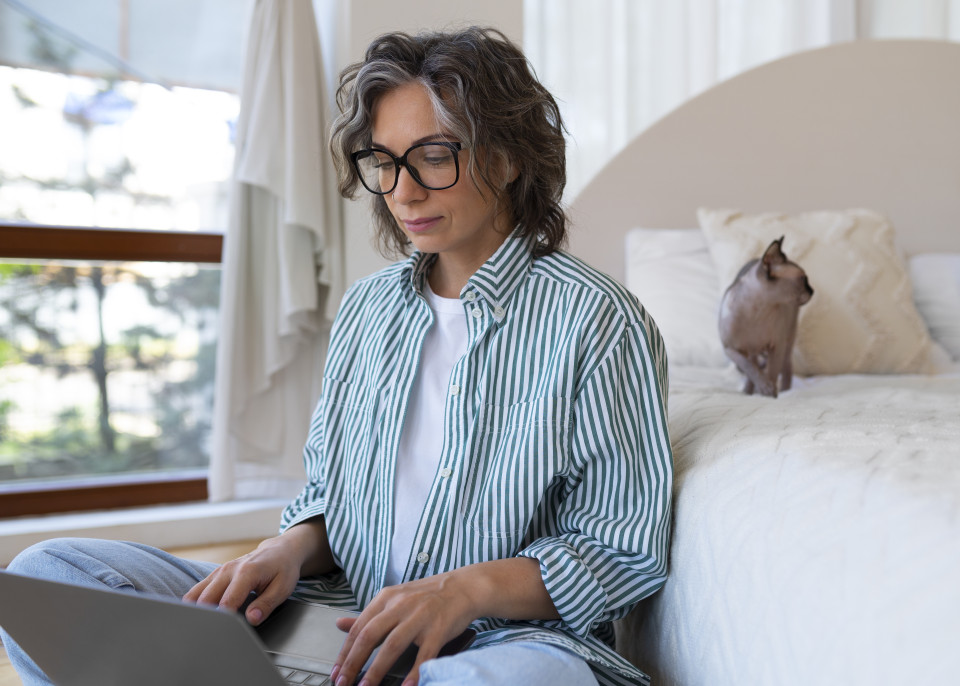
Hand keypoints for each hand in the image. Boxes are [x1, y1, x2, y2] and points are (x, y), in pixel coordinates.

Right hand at [183, 518, 334, 625]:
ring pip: (196, 594)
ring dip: (195, 612)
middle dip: (205, 619)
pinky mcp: (216, 575)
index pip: (227, 602)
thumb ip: (266, 604)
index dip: (224, 621)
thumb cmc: (283, 569)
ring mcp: (220, 571)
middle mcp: (229, 570)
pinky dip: (194, 604)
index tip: (223, 634)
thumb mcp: (283, 588)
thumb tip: (251, 619)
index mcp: (247, 572)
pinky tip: (196, 617)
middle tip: (207, 636)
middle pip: (206, 599)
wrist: (280, 551)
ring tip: (197, 629)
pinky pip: (197, 590)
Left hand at [330, 557, 558, 685]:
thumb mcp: (394, 599)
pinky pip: (424, 654)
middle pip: (370, 635)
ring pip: (393, 645)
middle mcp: (400, 605)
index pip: (359, 627)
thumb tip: (339, 624)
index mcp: (386, 598)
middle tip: (343, 682)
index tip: (337, 672)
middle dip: (354, 662)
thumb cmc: (427, 596)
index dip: (345, 652)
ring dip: (377, 670)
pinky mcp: (438, 628)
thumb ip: (368, 615)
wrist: (463, 587)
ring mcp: (420, 616)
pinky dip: (415, 672)